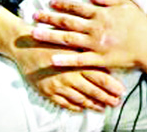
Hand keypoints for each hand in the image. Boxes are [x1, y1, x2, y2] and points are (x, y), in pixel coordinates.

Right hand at [0, 8, 123, 111]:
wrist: (25, 44)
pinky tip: (81, 108)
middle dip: (106, 98)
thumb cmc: (50, 38)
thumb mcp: (72, 40)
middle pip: (93, 90)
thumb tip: (105, 57)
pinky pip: (64, 103)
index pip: (101, 77)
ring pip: (80, 99)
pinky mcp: (48, 91)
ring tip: (102, 107)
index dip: (112, 86)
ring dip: (93, 104)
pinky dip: (75, 106)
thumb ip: (88, 49)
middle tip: (116, 103)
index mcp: (78, 61)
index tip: (122, 91)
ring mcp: (58, 85)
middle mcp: (70, 75)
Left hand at [31, 0, 146, 74]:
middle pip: (67, 22)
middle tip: (34, 15)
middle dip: (49, 18)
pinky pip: (79, 60)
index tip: (50, 2)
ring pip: (68, 39)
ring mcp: (96, 44)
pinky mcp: (99, 59)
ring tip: (34, 33)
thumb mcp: (125, 5)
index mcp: (102, 14)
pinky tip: (51, 58)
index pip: (77, 7)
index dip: (62, 4)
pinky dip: (65, 59)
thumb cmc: (141, 25)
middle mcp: (96, 28)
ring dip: (50, 36)